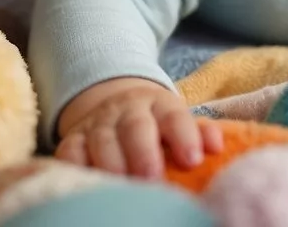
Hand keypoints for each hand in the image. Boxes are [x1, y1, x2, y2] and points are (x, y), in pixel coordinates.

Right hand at [55, 77, 223, 178]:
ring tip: (122, 184)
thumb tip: (216, 145)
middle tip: (152, 177)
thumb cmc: (155, 123)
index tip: (192, 160)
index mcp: (160, 105)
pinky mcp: (74, 137)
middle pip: (136, 127)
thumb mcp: (177, 120)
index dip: (184, 135)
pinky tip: (86, 180)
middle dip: (143, 152)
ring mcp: (99, 123)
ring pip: (103, 139)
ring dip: (112, 163)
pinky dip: (75, 165)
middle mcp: (128, 110)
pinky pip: (70, 150)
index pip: (174, 116)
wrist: (116, 103)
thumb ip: (198, 132)